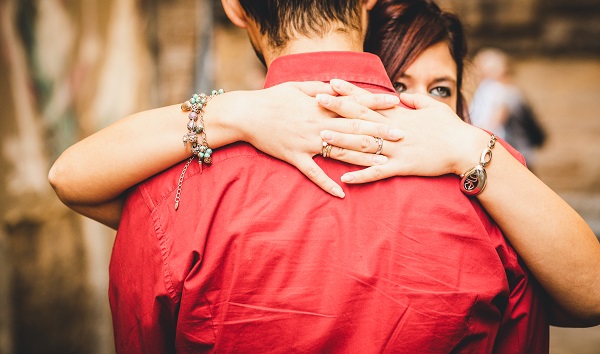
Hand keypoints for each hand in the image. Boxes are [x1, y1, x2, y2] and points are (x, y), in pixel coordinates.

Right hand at [234, 81, 400, 196]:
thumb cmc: (272, 98)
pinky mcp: (295, 158)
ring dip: (362, 159)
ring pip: (339, 153)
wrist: (246, 114)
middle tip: (402, 136)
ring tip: (383, 164)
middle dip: (379, 133)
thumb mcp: (297, 87)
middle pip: (354, 130)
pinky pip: (314, 174)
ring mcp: (307, 143)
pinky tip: (342, 194)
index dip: (376, 105)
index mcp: (320, 106)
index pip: (354, 105)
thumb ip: (321, 89)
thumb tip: (339, 86)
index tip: (397, 104)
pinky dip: (327, 185)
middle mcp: (317, 125)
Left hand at [316, 80, 489, 182]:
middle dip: (337, 109)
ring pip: (364, 145)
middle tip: (316, 102)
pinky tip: (345, 179)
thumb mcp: (432, 107)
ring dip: (342, 142)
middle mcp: (394, 130)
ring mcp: (397, 149)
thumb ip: (414, 101)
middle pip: (360, 118)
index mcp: (399, 115)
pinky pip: (378, 173)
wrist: (465, 148)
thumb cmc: (451, 126)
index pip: (368, 100)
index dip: (349, 92)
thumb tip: (401, 96)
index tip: (331, 83)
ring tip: (321, 138)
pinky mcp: (403, 167)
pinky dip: (361, 176)